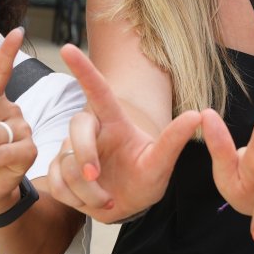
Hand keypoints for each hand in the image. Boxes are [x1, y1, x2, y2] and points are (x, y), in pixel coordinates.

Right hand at [46, 44, 201, 223]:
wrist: (129, 205)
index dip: (83, 70)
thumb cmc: (146, 179)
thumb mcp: (162, 162)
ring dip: (87, 189)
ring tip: (108, 198)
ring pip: (67, 163)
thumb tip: (197, 114)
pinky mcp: (60, 171)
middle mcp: (91, 131)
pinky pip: (56, 182)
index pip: (98, 91)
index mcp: (114, 122)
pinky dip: (76, 198)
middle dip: (85, 154)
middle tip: (97, 177)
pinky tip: (92, 201)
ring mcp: (72, 150)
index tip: (66, 47)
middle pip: (77, 127)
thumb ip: (175, 139)